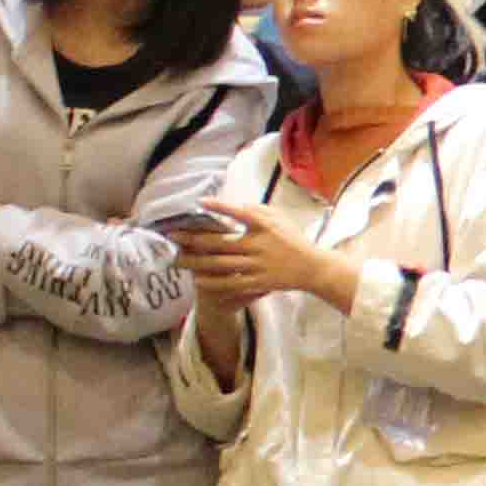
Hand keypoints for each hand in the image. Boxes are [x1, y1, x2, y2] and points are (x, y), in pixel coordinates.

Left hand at [170, 205, 353, 314]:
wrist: (312, 268)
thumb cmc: (292, 239)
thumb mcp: (278, 217)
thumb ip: (254, 209)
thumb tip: (229, 204)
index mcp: (264, 226)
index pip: (238, 213)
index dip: (218, 207)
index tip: (199, 202)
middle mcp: (259, 245)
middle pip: (220, 242)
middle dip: (193, 239)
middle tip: (172, 236)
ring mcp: (257, 265)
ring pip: (220, 264)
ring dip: (196, 262)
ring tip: (178, 260)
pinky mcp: (258, 282)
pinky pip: (231, 283)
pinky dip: (213, 282)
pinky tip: (197, 279)